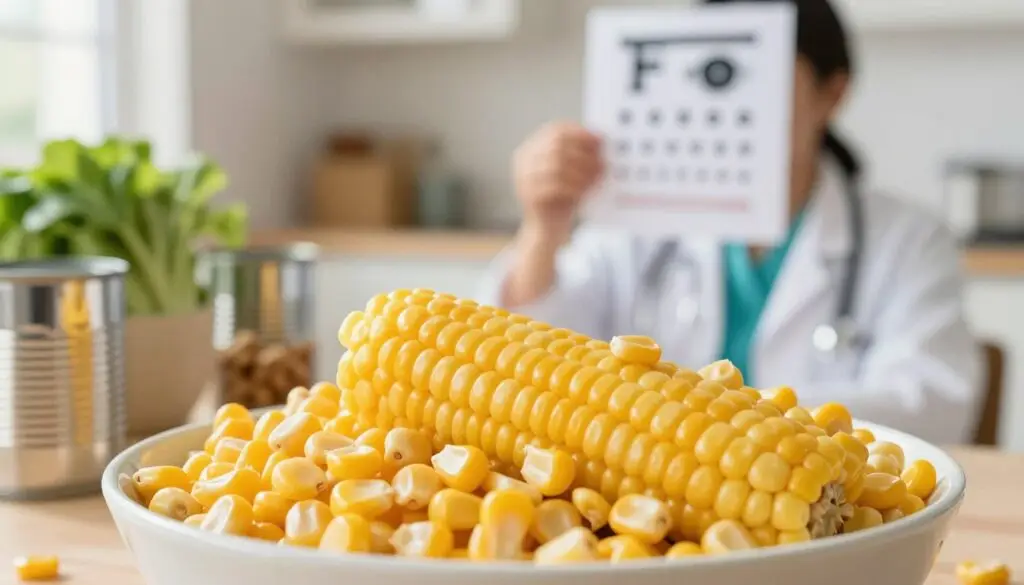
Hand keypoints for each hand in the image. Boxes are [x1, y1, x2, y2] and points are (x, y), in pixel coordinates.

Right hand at [512, 122, 603, 245]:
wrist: (546, 231)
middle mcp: (524, 161)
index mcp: (533, 149)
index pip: (555, 130)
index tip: (599, 139)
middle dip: (583, 153)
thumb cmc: (562, 199)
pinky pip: (555, 185)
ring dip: (581, 171)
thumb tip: (601, 140)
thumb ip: (580, 155)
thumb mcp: (572, 172)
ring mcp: (524, 178)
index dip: (578, 132)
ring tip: (596, 180)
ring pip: (556, 164)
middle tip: (601, 164)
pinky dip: (574, 188)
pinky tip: (584, 193)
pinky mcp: (530, 196)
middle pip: (556, 144)